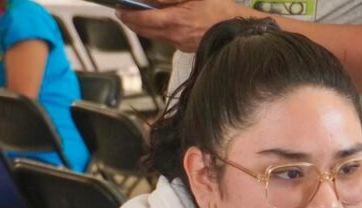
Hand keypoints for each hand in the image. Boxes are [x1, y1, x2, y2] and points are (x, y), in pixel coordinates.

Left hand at [117, 0, 244, 52]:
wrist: (242, 30)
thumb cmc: (221, 11)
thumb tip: (149, 0)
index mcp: (175, 21)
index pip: (142, 19)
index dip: (127, 14)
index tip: (119, 9)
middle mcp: (176, 36)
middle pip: (145, 31)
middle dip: (132, 22)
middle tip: (125, 13)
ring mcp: (182, 45)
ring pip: (156, 36)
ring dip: (146, 27)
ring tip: (141, 17)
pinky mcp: (189, 48)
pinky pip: (168, 40)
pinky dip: (160, 32)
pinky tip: (163, 24)